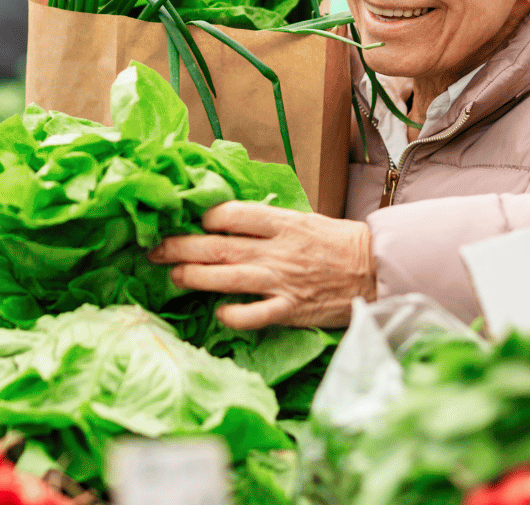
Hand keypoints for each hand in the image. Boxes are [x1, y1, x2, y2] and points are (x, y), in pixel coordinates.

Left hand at [147, 201, 375, 329]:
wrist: (376, 270)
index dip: (202, 218)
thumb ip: (267, 222)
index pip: (229, 214)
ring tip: (172, 276)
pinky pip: (252, 315)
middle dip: (179, 247)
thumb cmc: (338, 243)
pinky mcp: (290, 309)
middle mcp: (277, 250)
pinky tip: (219, 312)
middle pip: (217, 246)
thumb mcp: (303, 219)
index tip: (185, 222)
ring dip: (193, 277)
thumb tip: (226, 220)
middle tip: (154, 249)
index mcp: (282, 222)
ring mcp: (282, 281)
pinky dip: (231, 314)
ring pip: (226, 278)